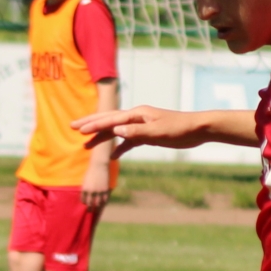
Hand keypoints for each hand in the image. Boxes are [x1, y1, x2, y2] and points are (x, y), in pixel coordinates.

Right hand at [73, 104, 198, 156]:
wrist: (197, 129)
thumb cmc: (179, 129)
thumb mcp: (157, 132)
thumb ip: (136, 133)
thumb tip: (116, 131)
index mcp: (137, 114)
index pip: (110, 120)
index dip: (94, 125)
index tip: (79, 130)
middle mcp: (136, 117)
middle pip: (108, 120)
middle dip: (91, 124)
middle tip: (72, 127)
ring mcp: (141, 125)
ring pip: (116, 131)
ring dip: (102, 138)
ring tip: (86, 145)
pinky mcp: (148, 134)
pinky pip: (129, 140)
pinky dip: (120, 147)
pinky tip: (114, 156)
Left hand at [79, 157, 111, 208]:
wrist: (98, 165)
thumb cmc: (90, 172)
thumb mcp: (85, 180)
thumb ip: (85, 188)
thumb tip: (86, 196)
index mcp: (84, 189)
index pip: (83, 200)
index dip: (84, 203)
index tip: (86, 205)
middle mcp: (91, 191)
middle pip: (90, 204)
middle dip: (90, 209)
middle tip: (90, 210)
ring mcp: (98, 191)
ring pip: (97, 203)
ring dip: (97, 207)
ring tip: (97, 209)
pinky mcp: (105, 190)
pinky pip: (104, 199)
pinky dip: (103, 202)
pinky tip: (103, 203)